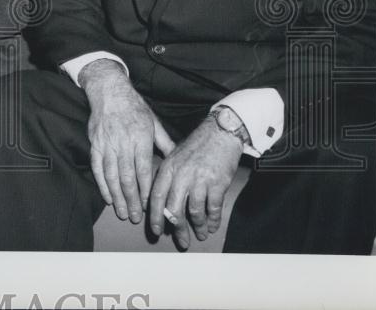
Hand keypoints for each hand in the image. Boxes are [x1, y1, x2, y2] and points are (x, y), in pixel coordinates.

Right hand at [80, 60, 174, 223]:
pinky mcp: (95, 143)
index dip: (146, 191)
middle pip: (127, 177)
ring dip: (117, 196)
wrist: (109, 91)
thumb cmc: (134, 107)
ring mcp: (107, 144)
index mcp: (140, 138)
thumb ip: (165, 142)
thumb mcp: (154, 122)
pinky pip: (97, 167)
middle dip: (131, 200)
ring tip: (122, 213)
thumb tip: (177, 160)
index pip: (143, 170)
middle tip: (135, 218)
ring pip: (111, 175)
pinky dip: (102, 184)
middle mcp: (123, 143)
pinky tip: (107, 197)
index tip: (149, 206)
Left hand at [148, 115, 242, 249]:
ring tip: (200, 235)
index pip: (157, 197)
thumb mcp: (174, 155)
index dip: (155, 217)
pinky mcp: (217, 184)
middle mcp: (181, 175)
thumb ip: (167, 175)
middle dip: (177, 229)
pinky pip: (213, 209)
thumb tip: (159, 200)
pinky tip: (213, 226)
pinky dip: (213, 220)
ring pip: (194, 212)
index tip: (156, 230)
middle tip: (181, 241)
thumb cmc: (196, 146)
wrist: (220, 133)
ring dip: (198, 227)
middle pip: (174, 209)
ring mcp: (200, 180)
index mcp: (168, 168)